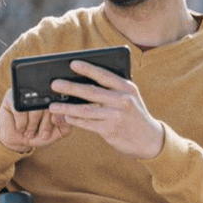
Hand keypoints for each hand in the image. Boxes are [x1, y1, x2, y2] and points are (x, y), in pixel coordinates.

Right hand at [0, 89, 70, 151]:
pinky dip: (22, 123)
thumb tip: (63, 114)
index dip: (59, 117)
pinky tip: (21, 129)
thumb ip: (65, 124)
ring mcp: (25, 92)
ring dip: (33, 125)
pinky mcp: (11, 97)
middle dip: (46, 124)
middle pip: (48, 104)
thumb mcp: (56, 132)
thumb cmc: (38, 133)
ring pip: (34, 107)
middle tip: (42, 135)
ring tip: (30, 133)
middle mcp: (41, 91)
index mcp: (54, 97)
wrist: (17, 139)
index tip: (54, 127)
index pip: (61, 101)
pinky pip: (20, 110)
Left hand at [47, 60, 164, 158]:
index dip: (87, 68)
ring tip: (53, 106)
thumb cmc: (134, 114)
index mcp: (127, 88)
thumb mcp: (130, 97)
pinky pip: (87, 124)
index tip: (72, 64)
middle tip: (54, 84)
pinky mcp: (110, 130)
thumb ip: (113, 88)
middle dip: (70, 87)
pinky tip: (65, 117)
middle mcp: (122, 100)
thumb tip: (85, 80)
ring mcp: (115, 116)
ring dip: (67, 107)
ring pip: (86, 110)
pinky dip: (75, 120)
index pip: (104, 75)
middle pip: (91, 92)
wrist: (149, 138)